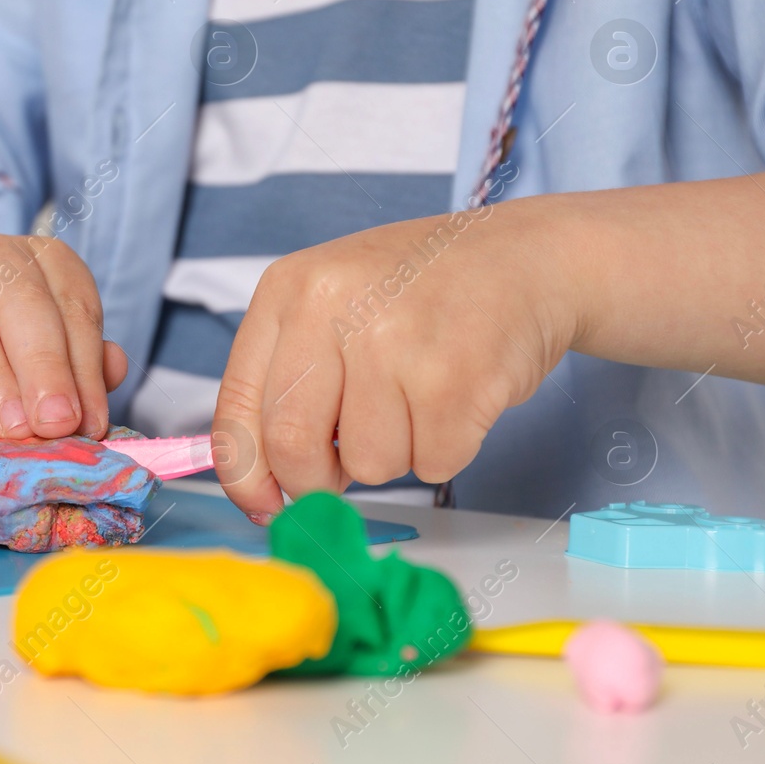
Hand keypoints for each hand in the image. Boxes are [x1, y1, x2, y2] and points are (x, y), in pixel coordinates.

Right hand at [0, 234, 126, 438]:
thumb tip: (115, 368)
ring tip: (12, 427)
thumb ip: (80, 363)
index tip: (89, 424)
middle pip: (23, 304)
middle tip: (56, 425)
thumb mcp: (41, 350)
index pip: (75, 307)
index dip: (85, 367)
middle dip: (45, 368)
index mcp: (44, 260)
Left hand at [212, 201, 580, 519]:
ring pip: (368, 465)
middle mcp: (332, 307)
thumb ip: (290, 381)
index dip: (244, 473)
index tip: (262, 506)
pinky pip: (433, 464)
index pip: (237, 404)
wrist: (526, 257)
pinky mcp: (455, 378)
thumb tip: (261, 486)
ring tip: (420, 394)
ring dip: (397, 453)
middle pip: (292, 445)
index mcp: (288, 289)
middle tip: (346, 464)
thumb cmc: (422, 292)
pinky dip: (448, 448)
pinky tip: (458, 394)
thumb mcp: (333, 305)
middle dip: (317, 479)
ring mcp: (393, 341)